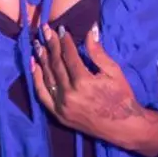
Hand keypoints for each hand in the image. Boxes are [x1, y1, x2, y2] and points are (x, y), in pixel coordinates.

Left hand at [30, 24, 157, 155]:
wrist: (124, 126)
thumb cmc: (122, 96)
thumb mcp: (114, 72)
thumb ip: (98, 52)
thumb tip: (90, 30)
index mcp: (84, 82)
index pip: (69, 56)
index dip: (64, 41)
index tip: (60, 29)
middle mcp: (69, 94)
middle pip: (55, 64)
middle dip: (50, 45)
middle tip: (44, 30)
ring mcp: (61, 105)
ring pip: (47, 77)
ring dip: (41, 58)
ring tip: (37, 43)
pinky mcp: (58, 114)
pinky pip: (42, 94)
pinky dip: (36, 78)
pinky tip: (33, 65)